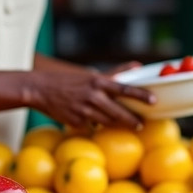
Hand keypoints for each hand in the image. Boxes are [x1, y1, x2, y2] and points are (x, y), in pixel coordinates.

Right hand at [35, 69, 154, 129]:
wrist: (39, 89)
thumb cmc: (68, 81)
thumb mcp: (90, 76)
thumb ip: (114, 74)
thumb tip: (137, 66)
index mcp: (97, 82)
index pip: (125, 89)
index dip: (141, 95)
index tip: (154, 101)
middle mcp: (92, 96)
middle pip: (118, 112)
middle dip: (132, 120)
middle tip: (140, 125)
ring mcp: (83, 111)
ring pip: (106, 122)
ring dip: (116, 124)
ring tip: (125, 124)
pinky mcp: (75, 122)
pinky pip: (90, 126)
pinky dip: (93, 124)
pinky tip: (89, 119)